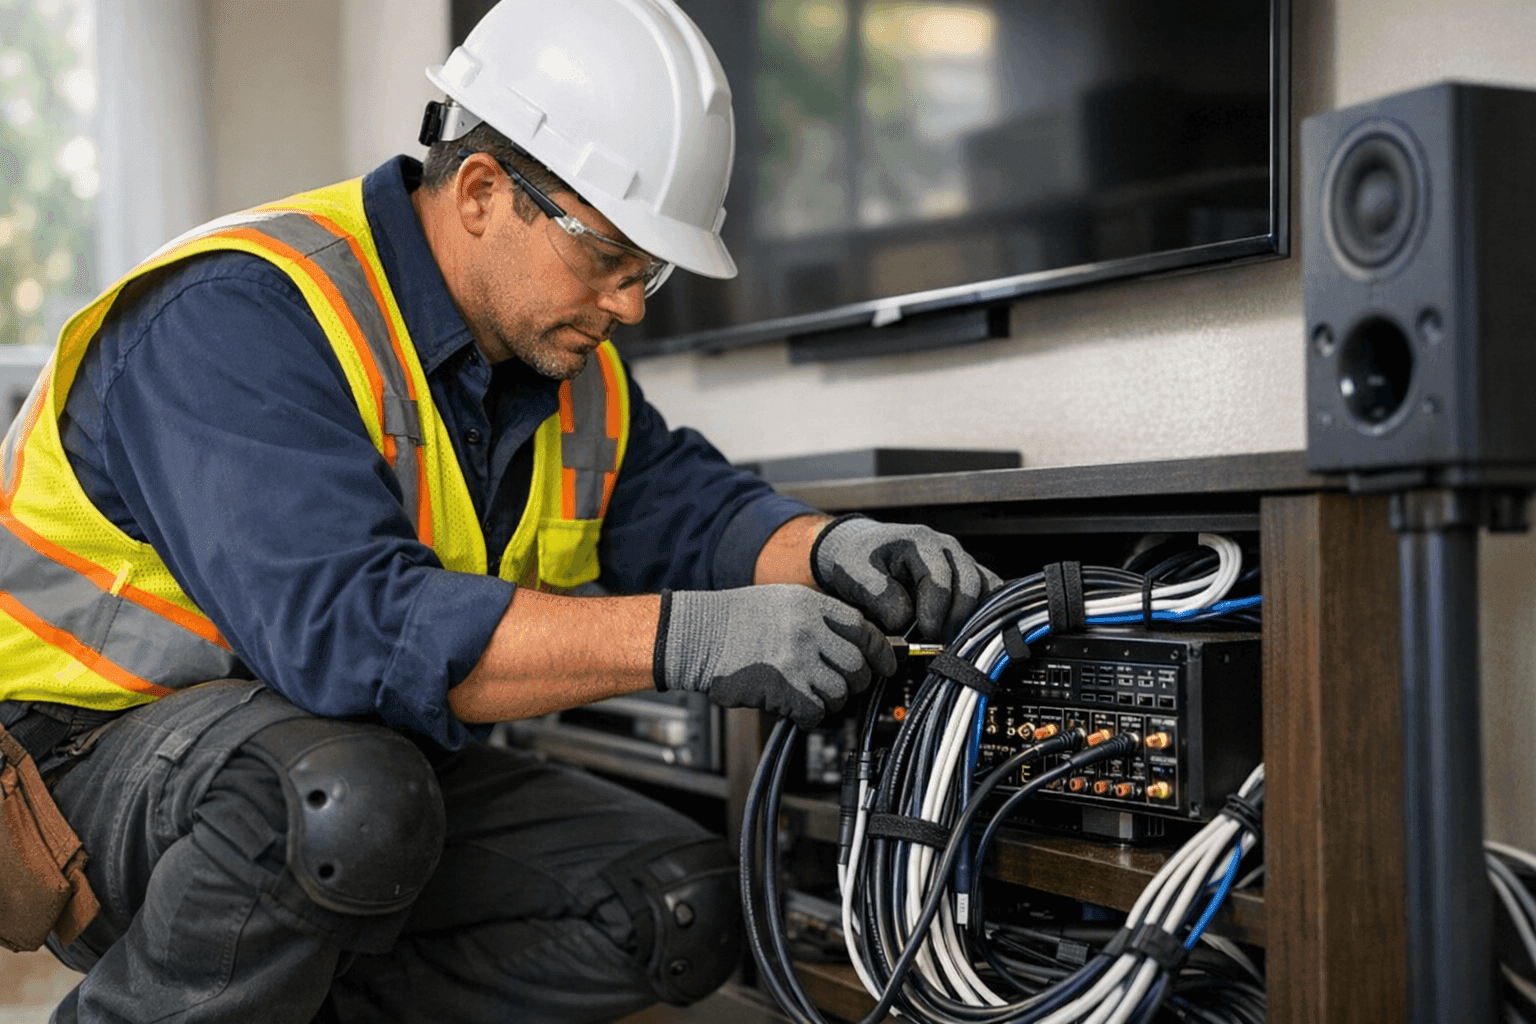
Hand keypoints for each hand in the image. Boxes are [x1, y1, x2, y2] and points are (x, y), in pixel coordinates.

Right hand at [655, 585, 895, 728]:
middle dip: (856, 682)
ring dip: (831, 701)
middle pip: (857, 666)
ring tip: (812, 696)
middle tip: (843, 685)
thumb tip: (859, 643)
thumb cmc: (737, 621)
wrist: (698, 635)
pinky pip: (815, 711)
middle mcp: (807, 629)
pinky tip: (795, 708)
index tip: (884, 665)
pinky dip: (809, 715)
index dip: (880, 652)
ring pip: (839, 693)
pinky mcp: (781, 688)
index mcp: (811, 606)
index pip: (864, 630)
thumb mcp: (784, 601)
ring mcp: (795, 659)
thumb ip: (820, 619)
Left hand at [811, 515, 1001, 640]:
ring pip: (985, 591)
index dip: (935, 611)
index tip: (926, 633)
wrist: (862, 551)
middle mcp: (947, 548)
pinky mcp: (968, 576)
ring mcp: (961, 561)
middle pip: (970, 586)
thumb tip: (905, 621)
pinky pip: (989, 594)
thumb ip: (878, 596)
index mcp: (920, 542)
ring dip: (970, 620)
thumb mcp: (854, 574)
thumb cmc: (858, 561)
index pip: (939, 580)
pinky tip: (961, 634)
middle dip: (956, 620)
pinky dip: (981, 616)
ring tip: (948, 642)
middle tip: (938, 643)